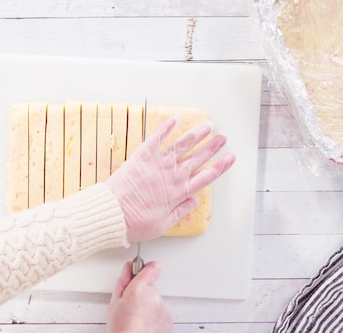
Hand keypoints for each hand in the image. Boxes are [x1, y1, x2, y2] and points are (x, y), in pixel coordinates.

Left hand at [105, 116, 234, 242]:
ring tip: (208, 126)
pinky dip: (166, 127)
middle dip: (212, 147)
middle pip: (198, 158)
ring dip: (196, 134)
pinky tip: (176, 119)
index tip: (230, 158)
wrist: (112, 213)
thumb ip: (180, 211)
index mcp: (178, 194)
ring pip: (182, 146)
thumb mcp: (163, 225)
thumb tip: (194, 201)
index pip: (206, 177)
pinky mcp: (142, 157)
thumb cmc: (135, 223)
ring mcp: (157, 165)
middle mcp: (171, 176)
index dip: (220, 166)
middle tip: (222, 137)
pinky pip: (156, 139)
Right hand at [107, 261, 171, 332]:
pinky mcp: (169, 318)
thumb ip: (123, 281)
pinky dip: (154, 315)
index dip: (145, 268)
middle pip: (150, 286)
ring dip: (148, 305)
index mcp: (139, 289)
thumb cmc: (121, 329)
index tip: (142, 269)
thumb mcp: (114, 302)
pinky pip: (161, 310)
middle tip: (130, 304)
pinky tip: (144, 323)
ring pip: (155, 299)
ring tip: (136, 317)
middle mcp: (154, 296)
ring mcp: (163, 308)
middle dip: (142, 292)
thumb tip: (128, 268)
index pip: (151, 268)